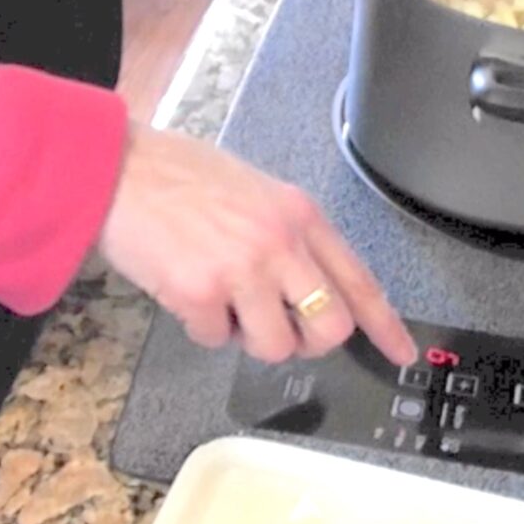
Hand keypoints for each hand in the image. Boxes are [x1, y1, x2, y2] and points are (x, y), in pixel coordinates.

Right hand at [98, 122, 417, 365]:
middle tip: (280, 328)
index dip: (385, 325)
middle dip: (308, 341)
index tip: (403, 355)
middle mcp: (282, 243)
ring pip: (275, 346)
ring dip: (248, 337)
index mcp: (303, 217)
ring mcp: (243, 270)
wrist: (120, 168)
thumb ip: (294, 238)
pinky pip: (216, 341)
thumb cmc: (186, 178)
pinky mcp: (200, 293)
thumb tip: (315, 291)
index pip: (360, 280)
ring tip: (223, 301)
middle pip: (330, 327)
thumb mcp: (261, 194)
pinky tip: (187, 292)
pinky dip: (202, 328)